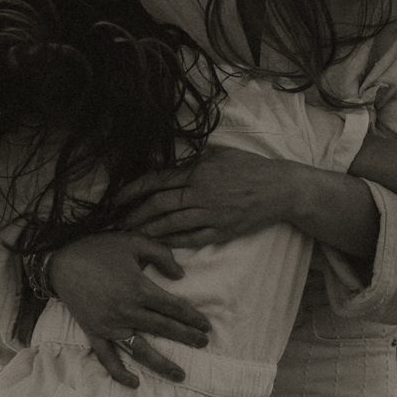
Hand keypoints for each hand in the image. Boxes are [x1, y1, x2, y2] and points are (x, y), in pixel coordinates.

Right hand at [49, 232, 209, 388]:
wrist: (61, 260)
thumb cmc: (99, 248)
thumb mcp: (133, 241)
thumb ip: (161, 255)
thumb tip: (181, 275)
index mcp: (139, 289)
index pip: (174, 308)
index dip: (193, 318)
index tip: (206, 326)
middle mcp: (127, 311)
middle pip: (164, 328)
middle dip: (187, 337)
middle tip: (203, 344)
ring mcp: (110, 326)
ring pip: (141, 350)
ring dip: (162, 364)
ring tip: (180, 375)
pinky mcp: (94, 333)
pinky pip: (107, 358)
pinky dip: (120, 373)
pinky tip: (135, 383)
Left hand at [113, 145, 296, 247]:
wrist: (280, 189)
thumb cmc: (250, 167)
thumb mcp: (220, 154)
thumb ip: (194, 160)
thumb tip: (169, 163)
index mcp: (198, 172)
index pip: (158, 180)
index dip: (134, 189)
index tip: (117, 198)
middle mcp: (201, 193)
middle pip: (159, 205)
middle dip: (135, 213)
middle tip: (117, 221)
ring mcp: (211, 214)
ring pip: (172, 224)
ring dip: (148, 230)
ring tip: (131, 234)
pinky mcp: (221, 231)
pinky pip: (191, 238)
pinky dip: (173, 241)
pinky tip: (158, 243)